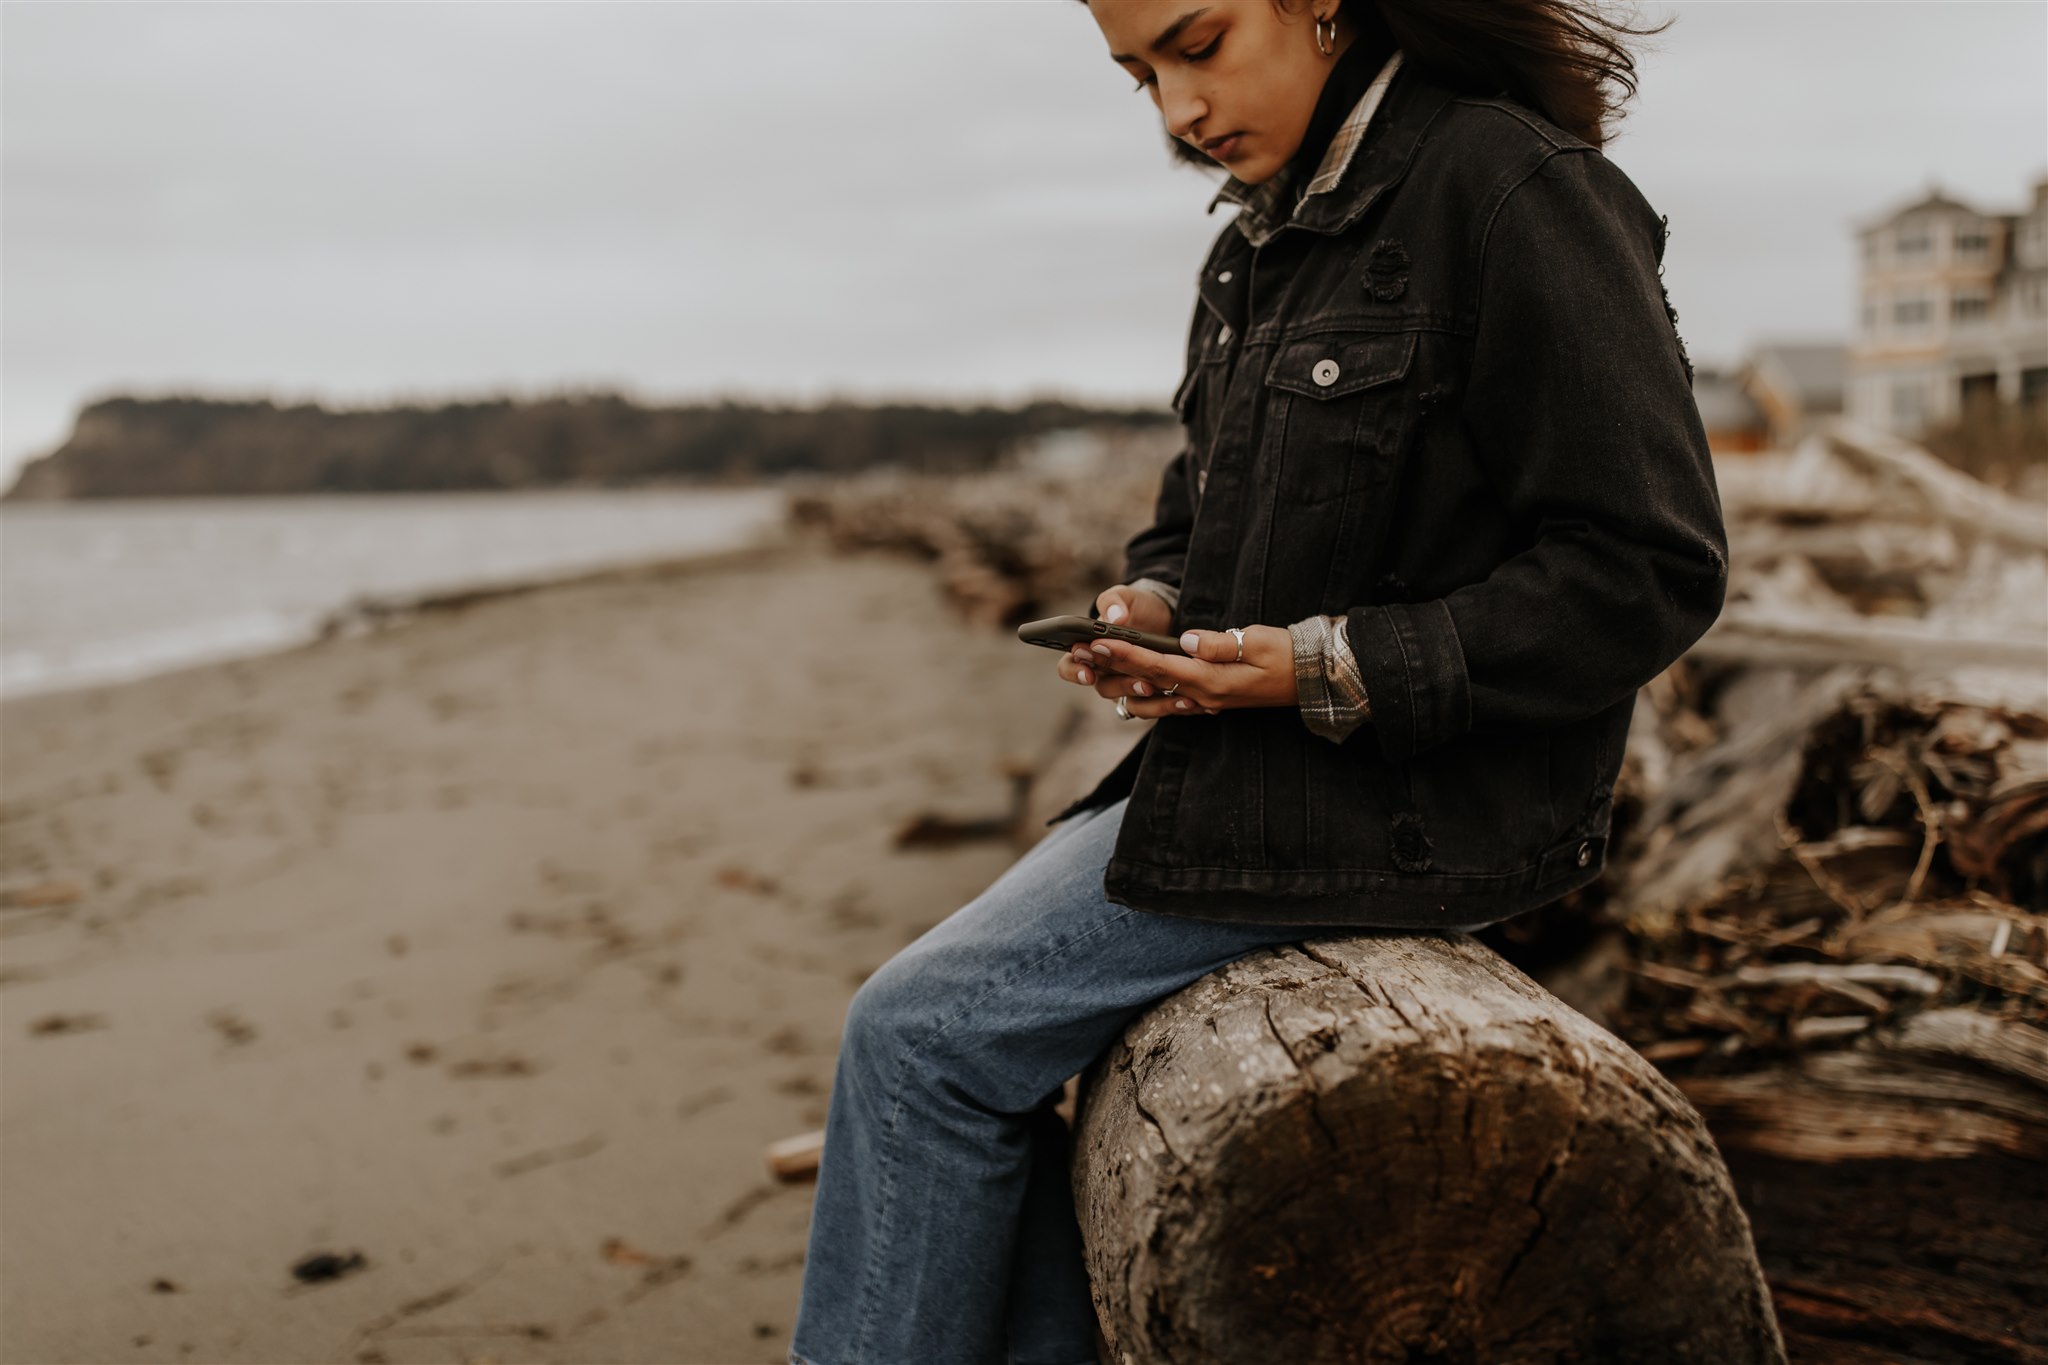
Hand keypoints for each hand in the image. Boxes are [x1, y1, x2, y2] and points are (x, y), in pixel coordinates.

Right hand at [1054, 583, 1181, 693]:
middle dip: (1119, 685)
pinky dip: (1164, 704)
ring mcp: (1125, 685)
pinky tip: (1181, 699)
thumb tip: (1115, 617)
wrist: (1163, 616)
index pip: (1069, 666)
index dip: (1075, 672)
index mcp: (1089, 649)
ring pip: (1126, 699)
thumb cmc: (1135, 606)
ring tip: (1152, 686)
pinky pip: (1150, 707)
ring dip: (1139, 694)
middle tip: (1135, 681)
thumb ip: (1114, 602)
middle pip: (1102, 686)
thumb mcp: (1124, 597)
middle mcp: (1104, 671)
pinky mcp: (1147, 696)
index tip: (1089, 672)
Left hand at [1058, 619, 1297, 718]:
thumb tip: (1185, 641)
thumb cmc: (1286, 654)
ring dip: (1122, 684)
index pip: (1157, 665)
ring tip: (1094, 671)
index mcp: (1210, 679)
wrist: (1310, 678)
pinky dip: (1147, 697)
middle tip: (1081, 653)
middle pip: (1147, 682)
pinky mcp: (1211, 702)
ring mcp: (1206, 702)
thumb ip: (1218, 643)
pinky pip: (1171, 704)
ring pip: (1154, 699)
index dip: (1125, 654)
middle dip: (1112, 667)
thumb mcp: (1255, 641)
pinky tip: (1133, 689)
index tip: (1097, 643)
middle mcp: (1202, 695)